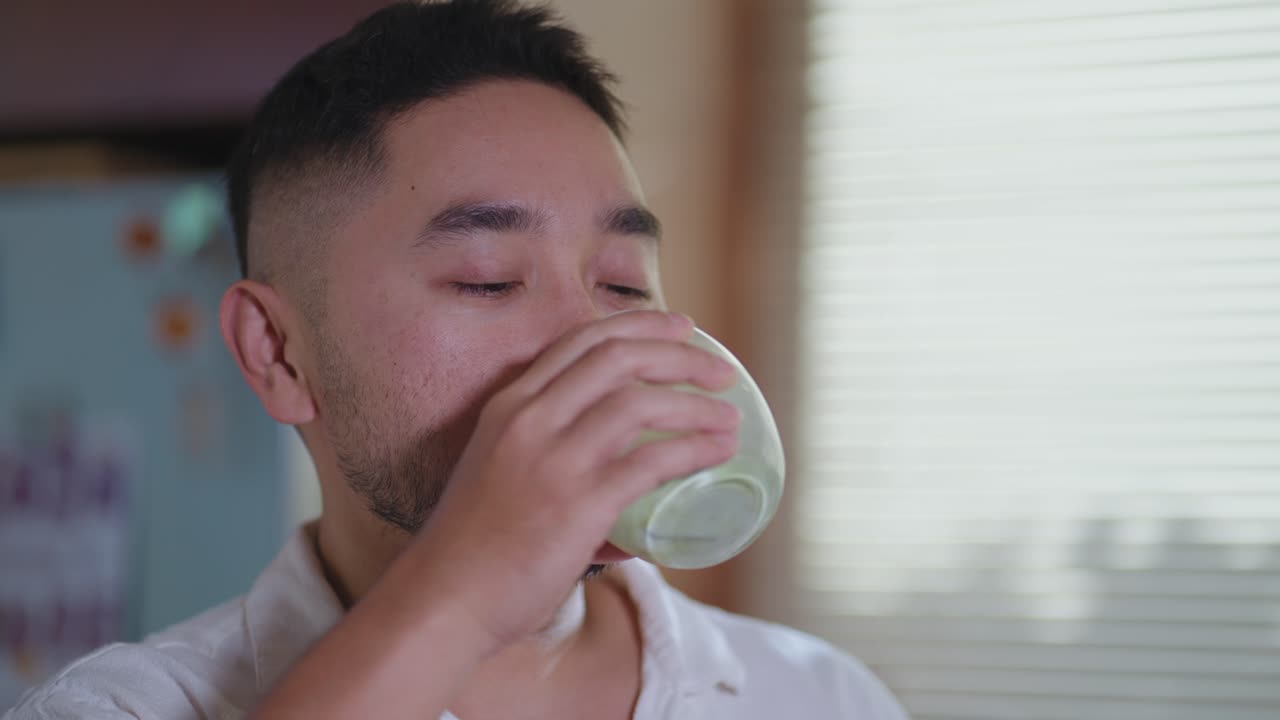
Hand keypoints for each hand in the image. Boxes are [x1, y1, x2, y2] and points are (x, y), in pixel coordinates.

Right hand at [402, 310, 739, 651]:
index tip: (681, 326)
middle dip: (680, 355)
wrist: (442, 598)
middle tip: (721, 369)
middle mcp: (530, 419)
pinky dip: (693, 451)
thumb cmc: (473, 547)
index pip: (582, 340)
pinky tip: (717, 453)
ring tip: (729, 418)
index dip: (639, 325)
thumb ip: (552, 466)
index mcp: (510, 404)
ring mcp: (553, 459)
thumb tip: (625, 511)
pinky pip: (650, 463)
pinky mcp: (578, 503)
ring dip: (696, 406)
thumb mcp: (499, 474)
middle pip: (619, 358)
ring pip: (640, 403)